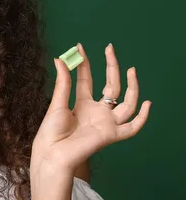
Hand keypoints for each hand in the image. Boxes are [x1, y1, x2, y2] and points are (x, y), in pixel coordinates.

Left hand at [31, 43, 151, 172]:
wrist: (52, 152)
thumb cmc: (51, 131)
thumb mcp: (57, 102)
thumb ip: (63, 82)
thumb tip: (60, 58)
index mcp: (81, 103)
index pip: (86, 79)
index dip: (85, 63)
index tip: (80, 47)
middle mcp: (96, 111)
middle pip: (110, 86)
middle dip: (111, 67)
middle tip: (110, 48)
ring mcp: (105, 122)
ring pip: (126, 103)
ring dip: (132, 87)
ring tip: (131, 69)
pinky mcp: (111, 134)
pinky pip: (132, 128)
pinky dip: (142, 118)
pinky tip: (147, 104)